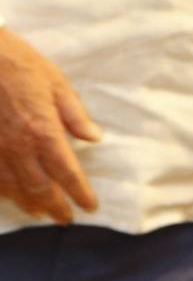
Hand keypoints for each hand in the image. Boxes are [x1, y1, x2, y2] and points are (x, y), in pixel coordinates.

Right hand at [0, 26, 100, 221]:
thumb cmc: (15, 62)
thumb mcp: (55, 82)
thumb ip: (75, 114)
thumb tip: (94, 138)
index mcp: (44, 132)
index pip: (67, 174)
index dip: (79, 194)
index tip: (89, 207)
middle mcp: (17, 148)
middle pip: (39, 188)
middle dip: (55, 206)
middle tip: (65, 219)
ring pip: (11, 187)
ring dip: (27, 203)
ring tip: (38, 212)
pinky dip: (1, 190)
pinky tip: (7, 195)